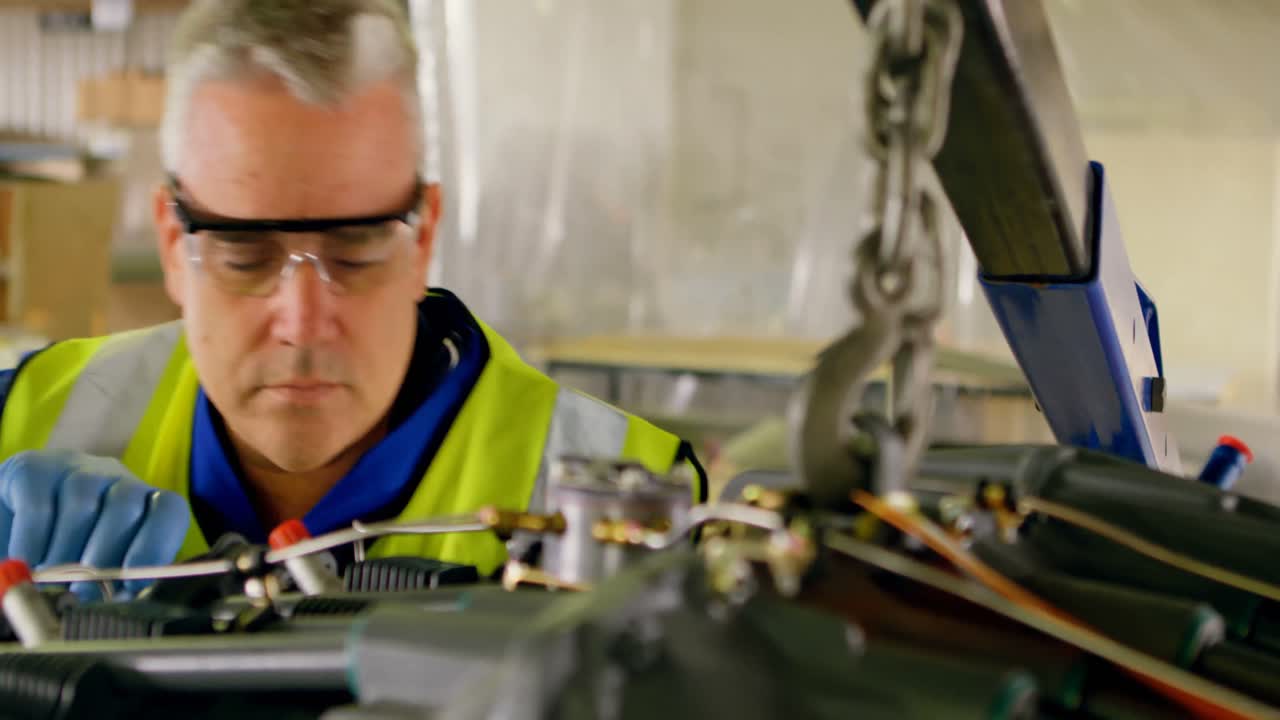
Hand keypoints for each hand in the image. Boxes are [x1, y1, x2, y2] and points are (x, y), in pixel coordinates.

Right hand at [0, 449, 189, 598]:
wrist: (11, 523)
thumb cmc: (65, 552)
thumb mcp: (97, 568)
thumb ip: (114, 583)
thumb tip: (118, 608)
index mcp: (144, 502)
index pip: (169, 510)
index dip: (155, 547)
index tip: (133, 585)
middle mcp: (116, 478)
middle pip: (125, 507)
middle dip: (105, 556)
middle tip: (84, 593)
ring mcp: (76, 468)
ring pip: (82, 504)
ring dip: (67, 550)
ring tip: (51, 580)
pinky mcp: (34, 468)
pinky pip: (38, 504)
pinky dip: (33, 539)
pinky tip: (27, 560)